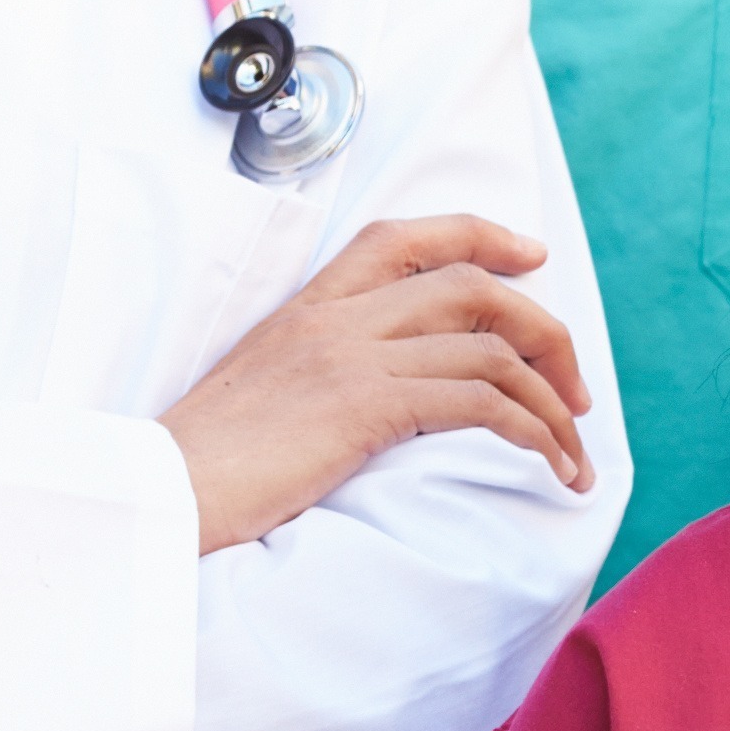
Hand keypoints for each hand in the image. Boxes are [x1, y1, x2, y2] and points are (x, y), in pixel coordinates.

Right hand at [160, 215, 590, 553]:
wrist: (153, 496)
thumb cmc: (202, 465)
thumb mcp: (261, 392)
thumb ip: (318, 371)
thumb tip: (378, 392)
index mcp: (307, 307)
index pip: (403, 237)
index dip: (479, 234)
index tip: (530, 255)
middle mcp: (336, 318)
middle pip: (474, 288)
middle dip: (545, 332)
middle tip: (577, 388)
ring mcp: (353, 356)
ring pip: (492, 347)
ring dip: (552, 400)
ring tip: (576, 448)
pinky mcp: (367, 405)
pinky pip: (483, 401)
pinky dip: (534, 430)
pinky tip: (550, 464)